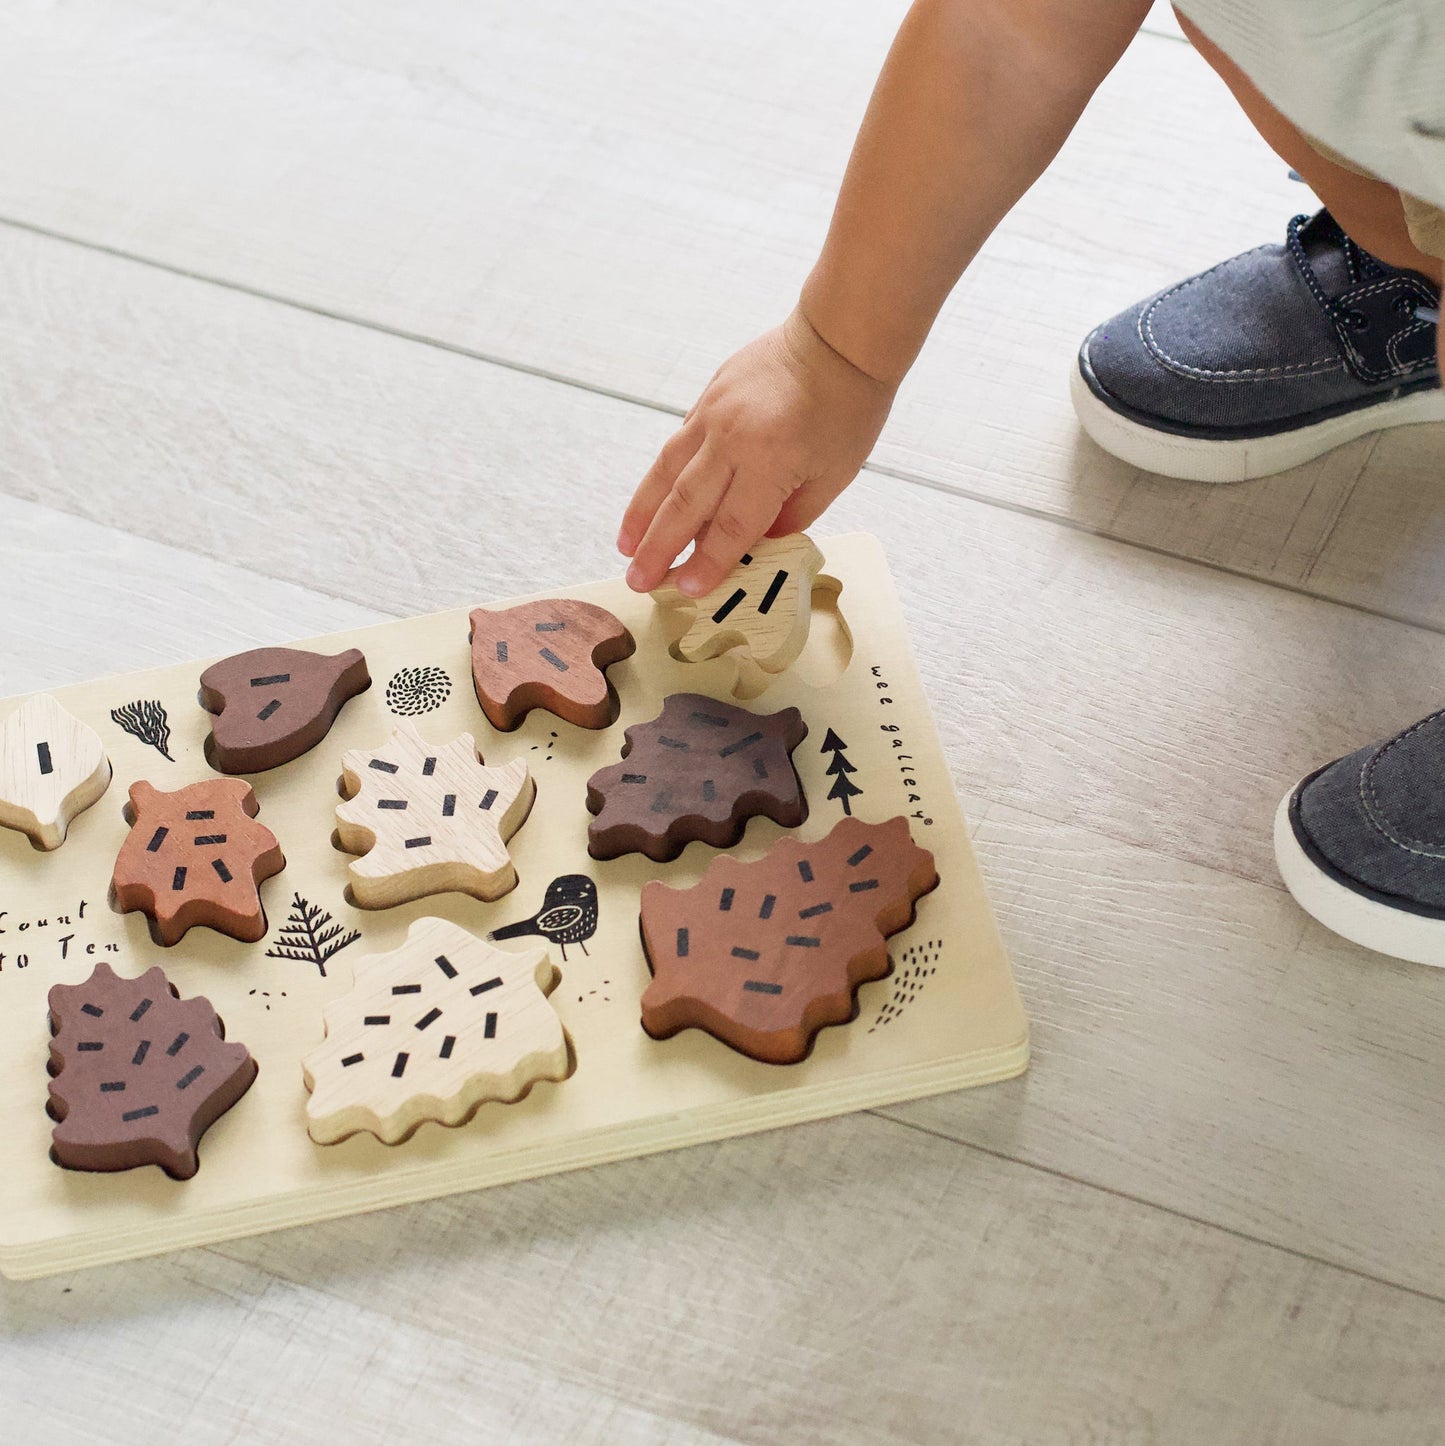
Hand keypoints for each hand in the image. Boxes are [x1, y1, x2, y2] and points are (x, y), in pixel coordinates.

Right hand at [618, 306, 894, 594]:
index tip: (686, 590)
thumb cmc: (848, 409)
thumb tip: (752, 545)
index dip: (706, 564)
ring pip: (666, 473)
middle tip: (638, 581)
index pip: (729, 527)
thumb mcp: (832, 476)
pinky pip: (676, 446)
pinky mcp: (708, 398)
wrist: (838, 338)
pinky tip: (650, 502)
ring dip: (642, 515)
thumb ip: (789, 516)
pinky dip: (659, 478)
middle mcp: (732, 438)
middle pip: (685, 506)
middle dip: (659, 549)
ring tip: (626, 547)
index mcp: (769, 462)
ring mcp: (714, 414)